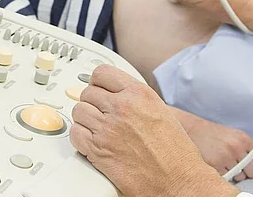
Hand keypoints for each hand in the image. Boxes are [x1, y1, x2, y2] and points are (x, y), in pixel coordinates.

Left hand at [71, 65, 238, 196]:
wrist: (176, 179)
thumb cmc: (174, 150)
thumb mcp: (160, 110)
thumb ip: (137, 98)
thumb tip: (120, 94)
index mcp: (138, 93)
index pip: (103, 73)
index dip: (97, 81)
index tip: (97, 87)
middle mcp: (121, 106)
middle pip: (88, 92)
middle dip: (91, 101)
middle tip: (97, 110)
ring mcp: (108, 128)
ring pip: (79, 111)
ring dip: (84, 118)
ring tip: (93, 126)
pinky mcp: (98, 150)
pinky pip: (76, 134)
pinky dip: (80, 137)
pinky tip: (89, 140)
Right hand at [174, 108, 252, 182]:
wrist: (195, 130)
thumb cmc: (217, 134)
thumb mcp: (236, 136)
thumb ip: (251, 148)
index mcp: (244, 139)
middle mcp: (237, 147)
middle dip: (247, 171)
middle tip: (237, 164)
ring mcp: (227, 157)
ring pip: (241, 177)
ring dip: (236, 174)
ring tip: (226, 162)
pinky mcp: (216, 165)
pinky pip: (228, 178)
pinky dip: (224, 174)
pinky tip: (219, 165)